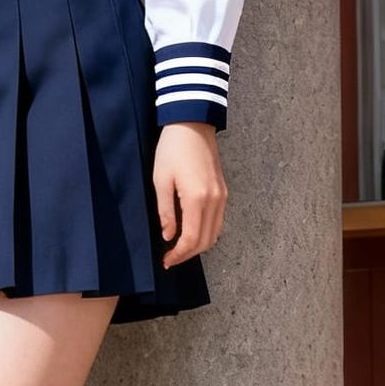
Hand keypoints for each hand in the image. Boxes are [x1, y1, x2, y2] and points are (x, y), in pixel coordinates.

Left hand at [153, 121, 227, 268]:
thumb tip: (169, 236)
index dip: (179, 255)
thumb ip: (165, 212)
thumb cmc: (172, 149)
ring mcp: (222, 196)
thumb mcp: (161, 180)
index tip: (166, 261)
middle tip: (170, 258)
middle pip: (206, 241)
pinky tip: (191, 232)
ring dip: (198, 245)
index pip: (191, 239)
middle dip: (188, 254)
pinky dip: (206, 232)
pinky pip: (218, 221)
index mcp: (197, 198)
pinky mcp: (223, 191)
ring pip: (215, 233)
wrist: (192, 124)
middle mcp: (214, 201)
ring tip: (179, 248)